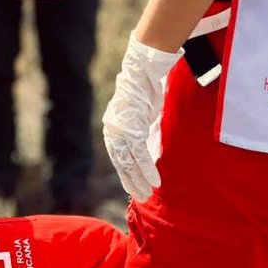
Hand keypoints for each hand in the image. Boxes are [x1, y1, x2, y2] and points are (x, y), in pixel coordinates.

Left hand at [102, 33, 183, 201]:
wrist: (143, 71)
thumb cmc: (145, 90)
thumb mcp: (142, 115)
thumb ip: (142, 132)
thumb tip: (150, 151)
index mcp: (113, 127)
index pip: (118, 156)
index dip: (126, 173)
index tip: (133, 186)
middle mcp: (113, 131)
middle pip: (121, 163)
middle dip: (131, 182)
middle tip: (141, 197)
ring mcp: (122, 131)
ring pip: (129, 163)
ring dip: (139, 180)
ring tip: (147, 194)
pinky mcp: (133, 129)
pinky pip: (140, 155)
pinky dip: (147, 170)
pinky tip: (154, 182)